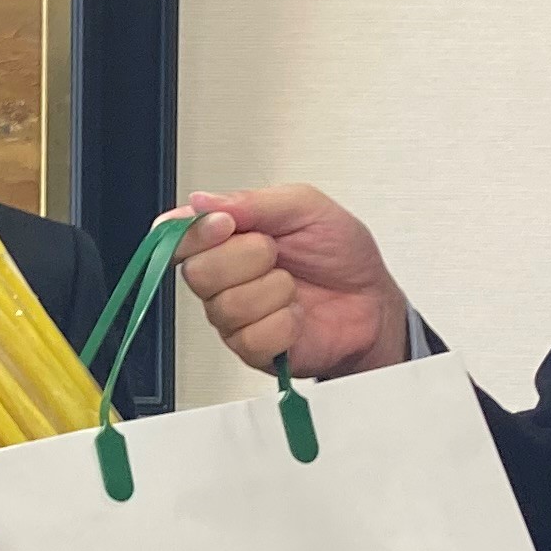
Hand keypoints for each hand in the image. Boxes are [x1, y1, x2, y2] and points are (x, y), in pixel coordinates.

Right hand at [175, 186, 414, 381]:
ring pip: (227, 306)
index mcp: (227, 238)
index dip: (194, 232)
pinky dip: (285, 323)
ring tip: (292, 286)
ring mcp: (235, 316)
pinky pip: (252, 338)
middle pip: (197, 273)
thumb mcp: (306, 207)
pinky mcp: (252, 349)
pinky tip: (295, 315)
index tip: (226, 224)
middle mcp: (223, 278)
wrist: (372, 302)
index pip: (177, 236)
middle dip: (247, 258)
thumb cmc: (340, 255)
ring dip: (274, 291)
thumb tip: (200, 202)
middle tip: (276, 253)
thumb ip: (253, 201)